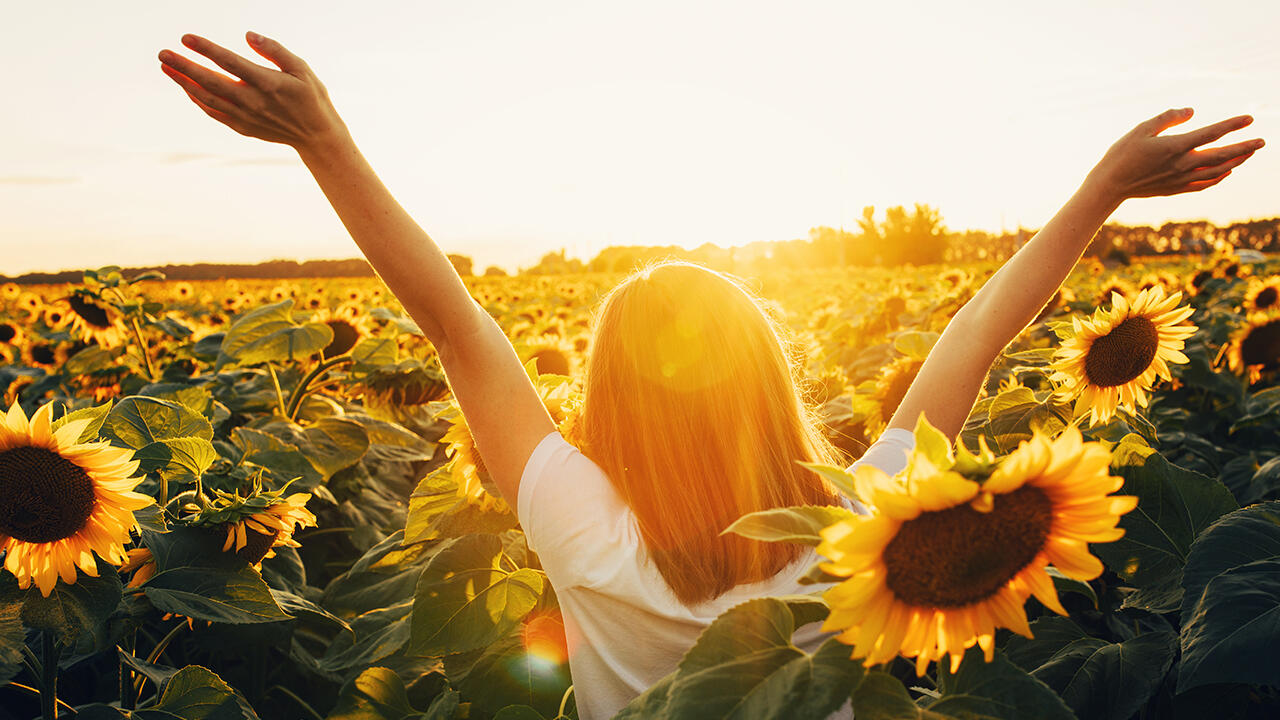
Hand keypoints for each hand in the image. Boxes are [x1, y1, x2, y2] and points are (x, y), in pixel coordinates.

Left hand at [158, 32, 347, 151]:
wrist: (316, 135)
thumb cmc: (311, 96)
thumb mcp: (301, 68)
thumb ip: (274, 50)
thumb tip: (248, 35)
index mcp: (268, 83)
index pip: (229, 62)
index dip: (205, 49)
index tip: (186, 38)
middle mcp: (253, 102)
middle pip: (210, 82)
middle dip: (183, 67)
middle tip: (163, 54)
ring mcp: (246, 117)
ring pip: (207, 99)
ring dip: (184, 83)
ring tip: (167, 67)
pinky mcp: (243, 127)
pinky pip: (214, 112)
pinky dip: (197, 99)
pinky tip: (187, 88)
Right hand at [1086, 108, 1263, 202]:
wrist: (1110, 185)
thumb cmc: (1122, 154)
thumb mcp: (1141, 128)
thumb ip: (1168, 118)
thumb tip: (1192, 111)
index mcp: (1175, 147)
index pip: (1211, 134)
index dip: (1232, 125)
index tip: (1249, 118)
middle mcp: (1182, 164)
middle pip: (1222, 156)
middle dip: (1244, 148)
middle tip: (1262, 141)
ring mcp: (1180, 179)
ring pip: (1217, 171)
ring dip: (1236, 162)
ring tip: (1248, 153)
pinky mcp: (1176, 189)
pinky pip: (1204, 184)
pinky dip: (1219, 177)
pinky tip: (1226, 171)